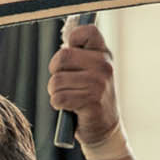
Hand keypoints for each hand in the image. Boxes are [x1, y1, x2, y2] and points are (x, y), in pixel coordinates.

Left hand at [47, 21, 119, 144]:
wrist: (105, 128)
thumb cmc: (91, 96)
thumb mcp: (92, 70)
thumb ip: (81, 53)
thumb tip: (67, 35)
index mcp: (104, 54)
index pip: (86, 32)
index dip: (72, 40)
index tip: (72, 55)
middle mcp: (104, 66)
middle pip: (62, 56)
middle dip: (55, 72)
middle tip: (64, 83)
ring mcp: (99, 84)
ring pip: (57, 80)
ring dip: (55, 92)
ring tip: (69, 97)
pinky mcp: (91, 102)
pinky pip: (59, 98)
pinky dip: (58, 104)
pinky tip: (69, 107)